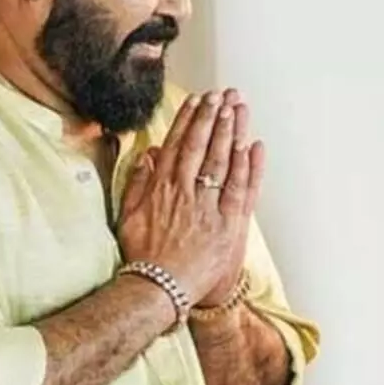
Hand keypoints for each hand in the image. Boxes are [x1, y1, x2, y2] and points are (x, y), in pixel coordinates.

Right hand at [119, 90, 263, 306]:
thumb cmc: (143, 257)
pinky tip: (254, 145)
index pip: (178, 145)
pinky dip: (249, 166)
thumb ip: (137, 184)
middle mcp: (186, 192)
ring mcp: (208, 207)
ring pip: (223, 162)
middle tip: (223, 94)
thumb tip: (148, 154)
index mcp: (162, 188)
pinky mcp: (228, 224)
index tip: (198, 100)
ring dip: (232, 132)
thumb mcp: (128, 217)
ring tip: (239, 108)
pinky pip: (242, 189)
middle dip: (214, 117)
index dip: (190, 120)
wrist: (159, 290)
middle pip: (202, 147)